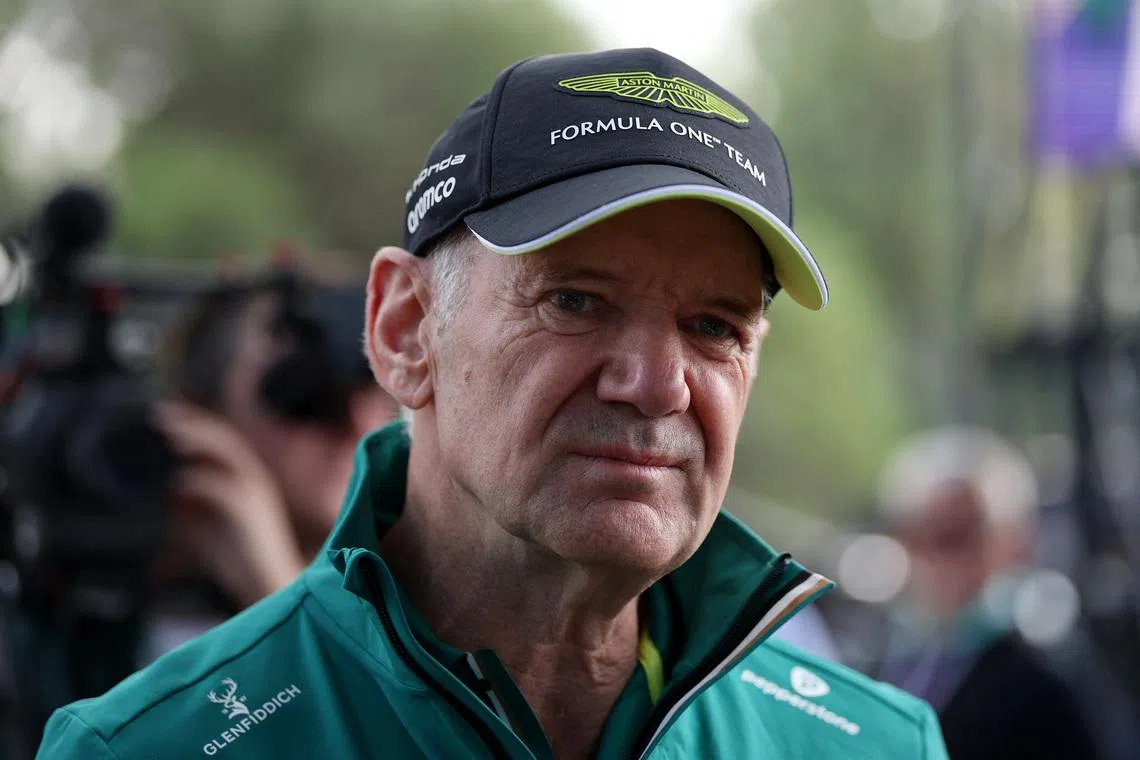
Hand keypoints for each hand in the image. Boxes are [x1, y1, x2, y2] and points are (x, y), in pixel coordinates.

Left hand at [157, 401, 306, 607]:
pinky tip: (179, 481)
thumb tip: (168, 490)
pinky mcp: (249, 511)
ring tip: (170, 433)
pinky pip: (222, 486)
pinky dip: (199, 480)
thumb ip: (188, 509)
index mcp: (246, 480)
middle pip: (223, 438)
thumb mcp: (204, 529)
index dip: (193, 425)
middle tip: (159, 415)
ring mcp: (255, 492)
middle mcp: (254, 479)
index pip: (220, 442)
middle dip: (192, 423)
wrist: (267, 588)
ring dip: (198, 439)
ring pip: (228, 452)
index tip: (163, 415)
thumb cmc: (238, 561)